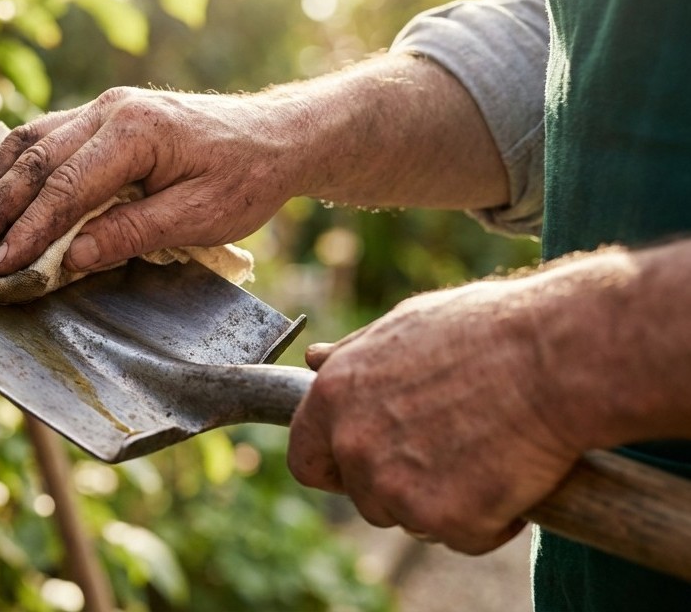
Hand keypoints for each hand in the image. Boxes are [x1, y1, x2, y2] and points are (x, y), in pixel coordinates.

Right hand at [0, 87, 306, 273]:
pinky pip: (41, 138)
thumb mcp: (199, 216)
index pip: (65, 186)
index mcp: (135, 131)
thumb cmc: (244, 178)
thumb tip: (71, 257)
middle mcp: (109, 110)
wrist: (275, 137)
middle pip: (34, 160)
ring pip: (28, 143)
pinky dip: (8, 167)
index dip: (29, 229)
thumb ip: (132, 233)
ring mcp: (102, 109)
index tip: (1, 264)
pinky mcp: (100, 117)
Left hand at [286, 278, 584, 553]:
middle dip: (402, 486)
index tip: (365, 465)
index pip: (306, 459)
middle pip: (364, 496)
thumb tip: (315, 360)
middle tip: (453, 454)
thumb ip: (354, 355)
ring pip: (412, 520)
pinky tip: (515, 476)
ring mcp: (395, 487)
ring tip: (489, 456)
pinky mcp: (444, 519)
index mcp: (334, 396)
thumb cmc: (488, 331)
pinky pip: (465, 538)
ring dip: (446, 504)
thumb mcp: (405, 325)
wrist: (556, 358)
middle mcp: (354, 445)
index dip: (336, 466)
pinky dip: (493, 522)